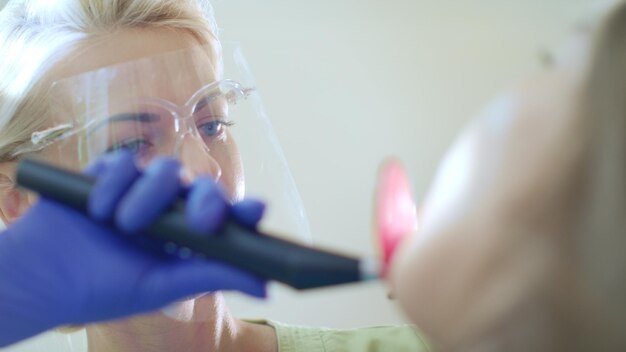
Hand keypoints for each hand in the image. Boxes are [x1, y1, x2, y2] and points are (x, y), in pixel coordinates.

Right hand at [0, 151, 265, 345]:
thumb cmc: (102, 289)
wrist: (41, 277)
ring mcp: (139, 191)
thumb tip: (265, 286)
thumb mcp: (160, 287)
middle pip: (203, 187)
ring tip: (121, 224)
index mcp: (186, 239)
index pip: (226, 218)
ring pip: (165, 170)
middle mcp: (169, 211)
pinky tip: (95, 208)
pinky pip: (125, 162)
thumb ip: (210, 276)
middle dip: (205, 199)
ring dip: (147, 196)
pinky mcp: (110, 174)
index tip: (258, 211)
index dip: (244, 212)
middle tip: (199, 219)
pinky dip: (112, 184)